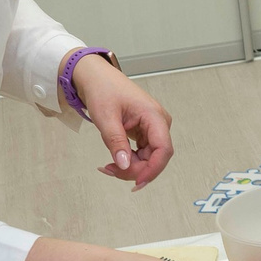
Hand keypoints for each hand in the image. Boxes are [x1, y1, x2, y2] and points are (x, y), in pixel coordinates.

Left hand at [69, 53, 173, 188]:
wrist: (96, 78)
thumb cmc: (103, 89)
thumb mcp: (106, 117)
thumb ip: (116, 142)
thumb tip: (125, 165)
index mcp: (154, 116)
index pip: (163, 149)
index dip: (152, 169)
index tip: (136, 182)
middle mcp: (158, 123)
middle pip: (156, 158)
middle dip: (136, 170)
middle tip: (110, 170)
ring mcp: (153, 129)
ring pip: (149, 159)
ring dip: (130, 167)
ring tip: (107, 166)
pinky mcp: (145, 133)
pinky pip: (142, 154)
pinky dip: (128, 161)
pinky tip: (114, 161)